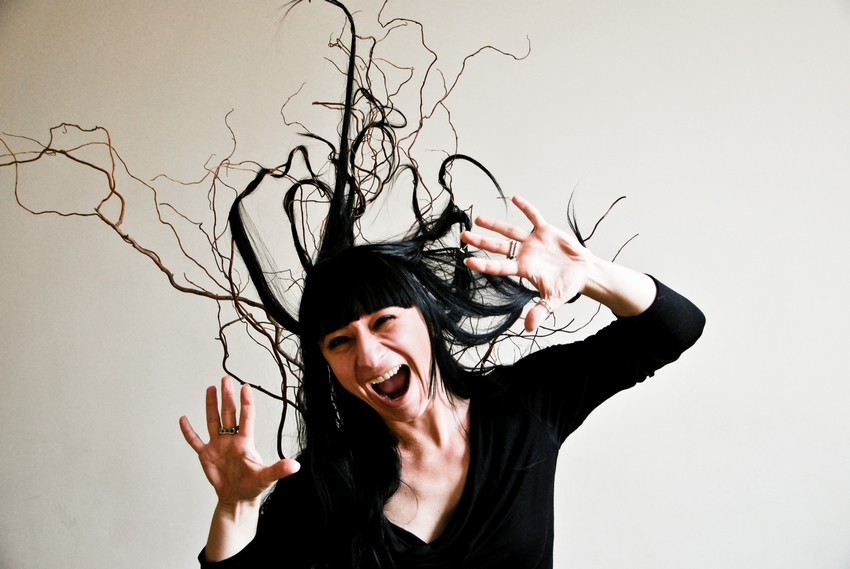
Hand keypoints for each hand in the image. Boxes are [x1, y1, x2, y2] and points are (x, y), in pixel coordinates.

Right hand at [179, 377, 299, 506]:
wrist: (237, 498)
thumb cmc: (252, 486)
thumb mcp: (266, 477)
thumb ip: (278, 470)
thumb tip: (295, 466)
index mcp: (245, 441)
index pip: (246, 418)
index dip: (246, 403)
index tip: (245, 387)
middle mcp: (231, 439)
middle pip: (228, 414)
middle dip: (227, 397)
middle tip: (225, 379)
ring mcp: (218, 445)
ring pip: (213, 421)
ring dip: (211, 405)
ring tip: (210, 388)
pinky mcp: (206, 455)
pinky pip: (195, 440)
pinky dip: (188, 431)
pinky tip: (183, 419)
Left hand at [461, 195, 595, 331]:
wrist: (583, 273)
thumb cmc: (566, 287)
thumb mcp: (553, 301)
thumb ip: (540, 312)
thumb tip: (527, 328)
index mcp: (524, 270)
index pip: (499, 267)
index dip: (484, 265)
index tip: (467, 261)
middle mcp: (524, 254)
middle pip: (498, 247)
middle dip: (481, 242)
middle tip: (463, 236)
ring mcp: (533, 242)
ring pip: (510, 231)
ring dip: (495, 224)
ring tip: (478, 219)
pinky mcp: (546, 231)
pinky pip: (534, 217)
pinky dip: (526, 208)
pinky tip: (515, 198)